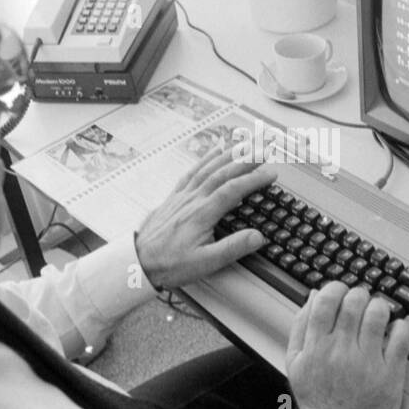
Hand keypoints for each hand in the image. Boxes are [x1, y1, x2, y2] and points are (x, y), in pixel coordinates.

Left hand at [134, 146, 275, 290]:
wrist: (137, 262)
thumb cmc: (169, 264)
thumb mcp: (205, 263)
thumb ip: (232, 248)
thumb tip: (257, 237)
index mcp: (202, 213)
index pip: (233, 189)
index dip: (254, 179)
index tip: (271, 174)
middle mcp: (193, 200)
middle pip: (223, 172)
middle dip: (246, 159)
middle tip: (264, 150)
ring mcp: (183, 196)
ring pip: (208, 168)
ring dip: (228, 154)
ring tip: (244, 144)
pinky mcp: (175, 197)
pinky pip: (192, 171)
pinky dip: (206, 159)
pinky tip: (214, 151)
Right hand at [284, 282, 408, 408]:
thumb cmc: (318, 397)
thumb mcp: (296, 362)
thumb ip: (301, 326)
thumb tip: (314, 294)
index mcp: (316, 347)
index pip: (326, 300)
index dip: (336, 288)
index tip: (341, 291)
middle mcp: (341, 352)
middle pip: (354, 301)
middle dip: (359, 295)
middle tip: (361, 303)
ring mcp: (367, 362)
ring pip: (378, 314)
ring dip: (380, 306)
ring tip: (378, 314)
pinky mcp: (390, 374)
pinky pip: (401, 337)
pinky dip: (401, 326)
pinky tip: (395, 330)